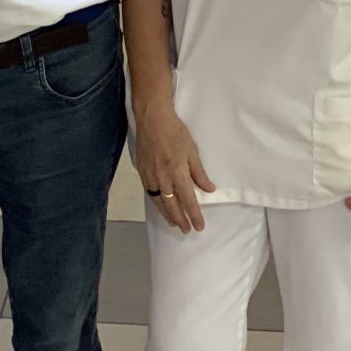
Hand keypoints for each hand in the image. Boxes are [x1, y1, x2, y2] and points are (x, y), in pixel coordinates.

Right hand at [135, 100, 215, 231]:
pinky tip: (161, 207)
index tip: (199, 226)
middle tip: (187, 230)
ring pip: (159, 203)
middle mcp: (163, 179)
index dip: (194, 215)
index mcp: (178, 173)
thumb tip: (209, 189)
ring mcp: (150, 177)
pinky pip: (150, 194)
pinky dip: (156, 204)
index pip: (188, 200)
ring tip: (174, 223)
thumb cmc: (175, 132)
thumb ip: (199, 173)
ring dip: (167, 215)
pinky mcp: (142, 173)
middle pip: (172, 206)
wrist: (152, 119)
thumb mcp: (192, 151)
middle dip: (180, 220)